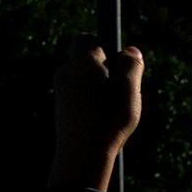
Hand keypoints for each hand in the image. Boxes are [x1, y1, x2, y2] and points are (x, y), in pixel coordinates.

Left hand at [48, 40, 145, 191]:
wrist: (82, 153)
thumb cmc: (109, 120)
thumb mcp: (131, 91)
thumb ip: (132, 66)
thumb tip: (130, 50)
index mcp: (83, 62)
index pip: (88, 38)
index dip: (104, 46)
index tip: (118, 63)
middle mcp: (66, 71)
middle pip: (85, 58)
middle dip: (102, 67)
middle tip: (120, 87)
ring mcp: (60, 88)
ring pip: (81, 76)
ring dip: (96, 84)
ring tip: (111, 106)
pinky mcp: (60, 105)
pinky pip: (77, 91)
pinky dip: (89, 98)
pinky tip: (100, 116)